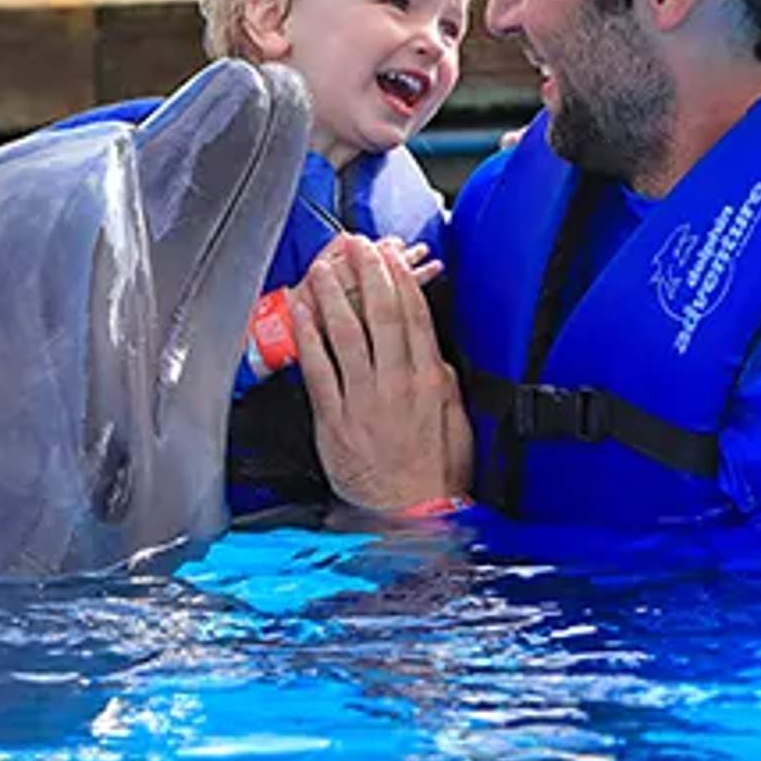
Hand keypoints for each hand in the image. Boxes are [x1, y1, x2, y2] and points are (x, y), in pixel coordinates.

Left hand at [284, 235, 471, 516]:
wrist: (411, 515)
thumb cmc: (435, 475)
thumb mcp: (456, 423)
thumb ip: (444, 384)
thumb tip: (433, 353)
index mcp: (428, 382)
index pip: (414, 317)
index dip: (402, 281)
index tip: (391, 255)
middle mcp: (395, 385)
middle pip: (381, 316)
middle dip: (369, 274)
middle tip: (358, 245)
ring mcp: (362, 401)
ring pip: (346, 334)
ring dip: (335, 295)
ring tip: (325, 266)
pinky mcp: (334, 420)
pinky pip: (318, 368)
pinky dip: (309, 336)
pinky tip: (303, 311)